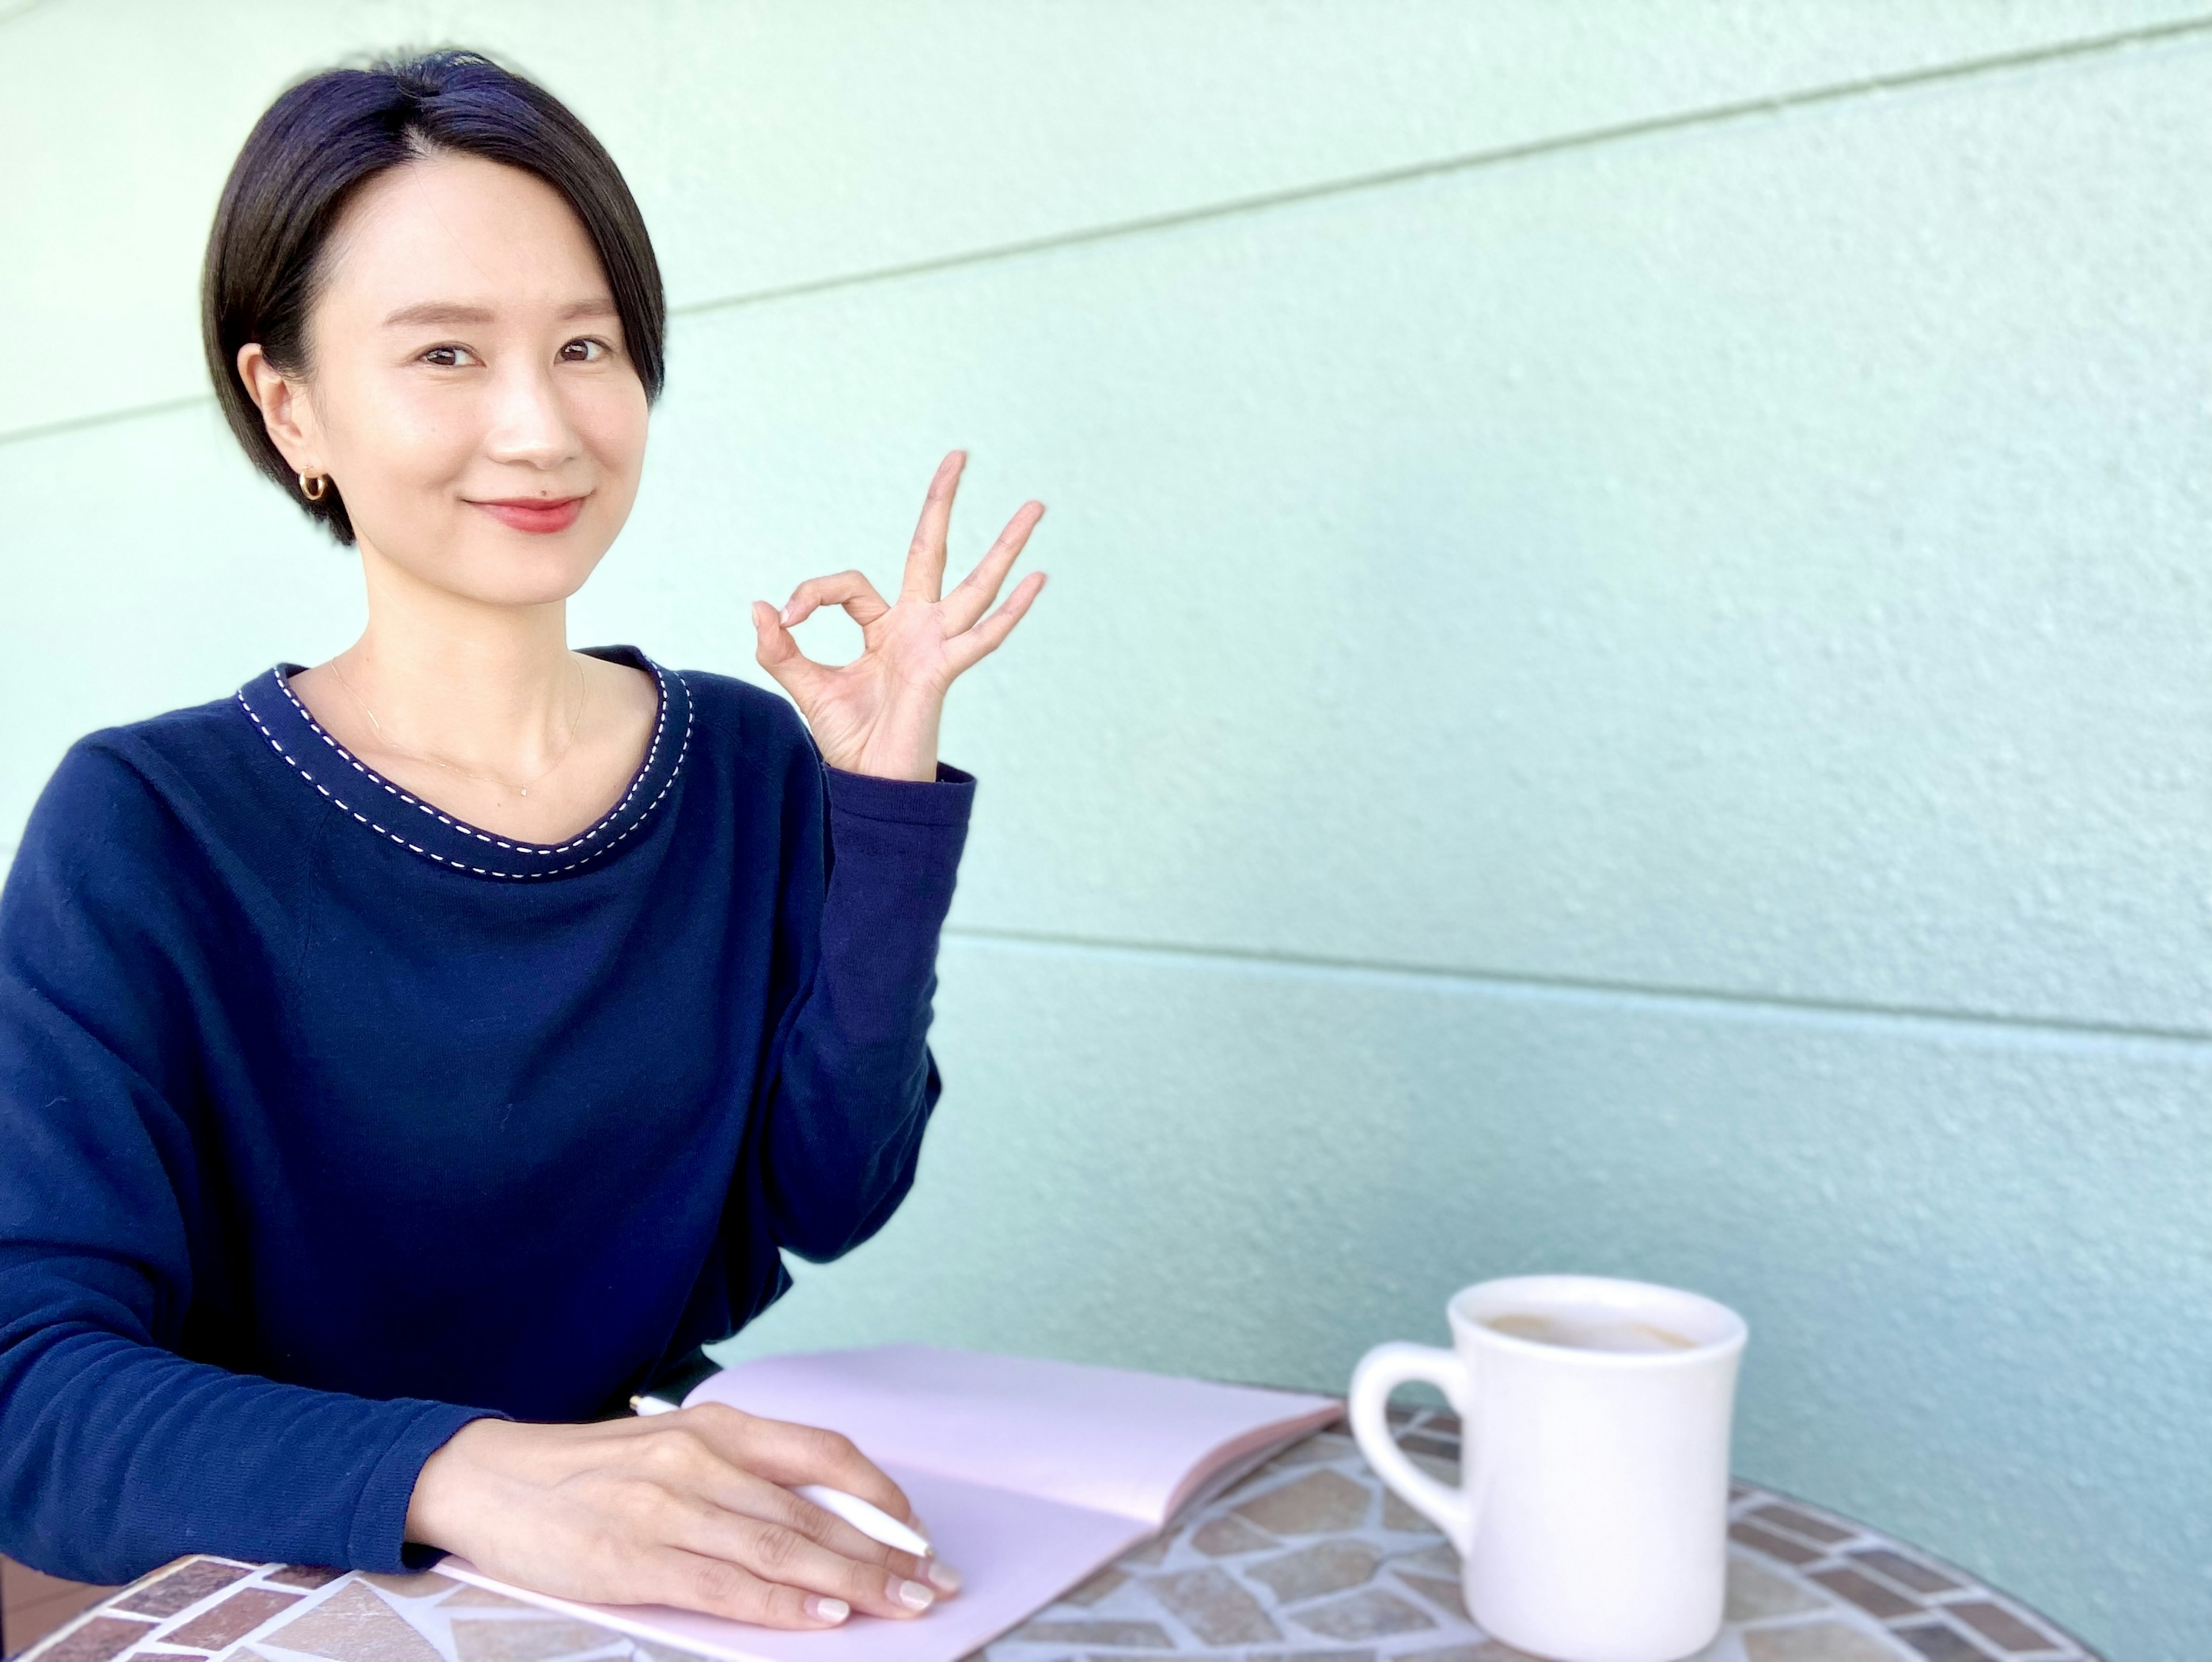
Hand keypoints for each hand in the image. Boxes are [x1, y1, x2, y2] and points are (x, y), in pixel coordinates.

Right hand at [404, 1407, 959, 1628]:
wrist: (489, 1477)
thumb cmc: (593, 1471)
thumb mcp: (676, 1448)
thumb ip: (745, 1473)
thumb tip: (826, 1517)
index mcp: (717, 1425)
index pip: (824, 1454)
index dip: (880, 1497)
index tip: (919, 1535)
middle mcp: (700, 1459)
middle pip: (813, 1510)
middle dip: (884, 1553)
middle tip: (936, 1585)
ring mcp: (666, 1508)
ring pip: (781, 1548)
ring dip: (851, 1582)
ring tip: (902, 1605)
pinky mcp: (633, 1559)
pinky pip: (725, 1584)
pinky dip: (781, 1604)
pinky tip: (823, 1617)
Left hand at [752, 450, 1045, 780]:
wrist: (868, 782)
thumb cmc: (848, 737)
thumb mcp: (805, 685)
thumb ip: (780, 647)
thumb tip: (761, 606)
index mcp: (884, 627)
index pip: (850, 585)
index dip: (813, 593)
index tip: (786, 617)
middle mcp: (917, 627)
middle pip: (932, 552)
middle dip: (942, 503)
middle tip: (959, 455)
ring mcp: (937, 645)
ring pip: (976, 584)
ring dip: (1005, 545)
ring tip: (1035, 506)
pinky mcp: (945, 669)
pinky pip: (983, 636)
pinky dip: (1012, 610)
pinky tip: (1038, 578)